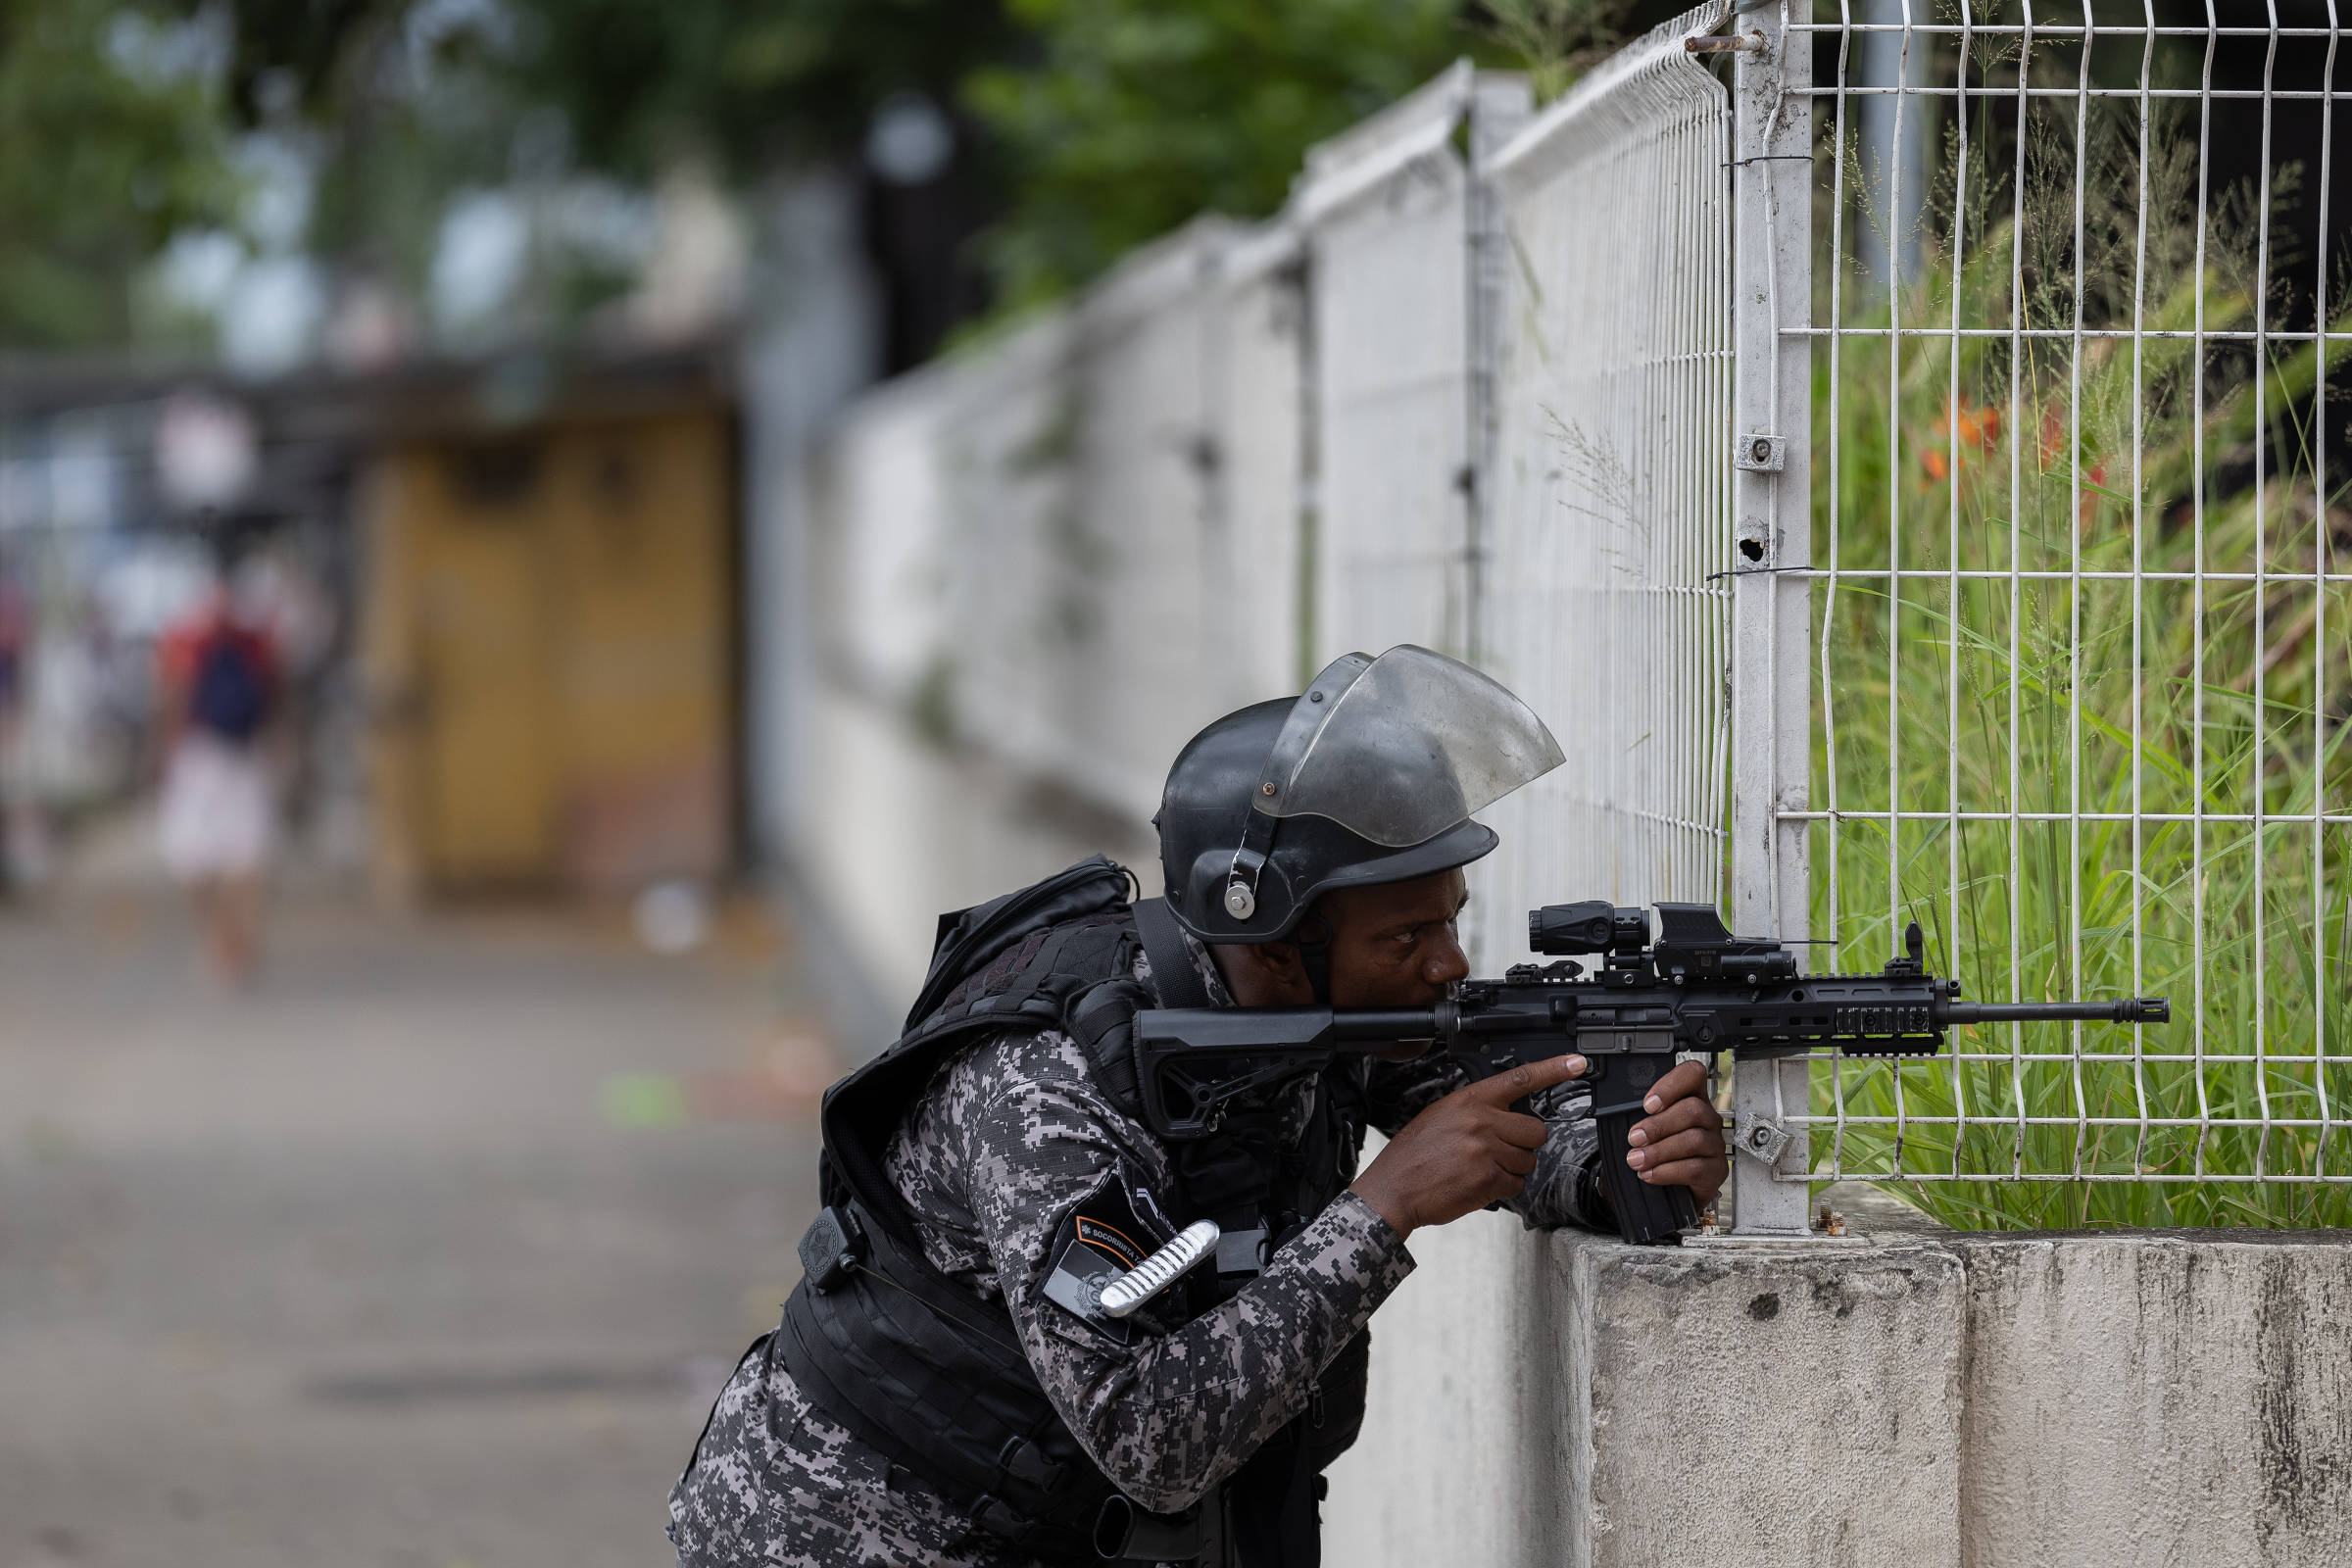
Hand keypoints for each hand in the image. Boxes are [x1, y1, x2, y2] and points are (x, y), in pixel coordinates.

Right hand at [1349, 1055, 1586, 1239]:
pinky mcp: (1489, 1180)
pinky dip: (1502, 1189)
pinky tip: (1477, 1184)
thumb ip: (1475, 1110)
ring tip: (1479, 1169)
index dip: (1552, 1070)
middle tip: (1500, 1150)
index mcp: (1469, 1100)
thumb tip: (1504, 1114)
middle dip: (1525, 1144)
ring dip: (1511, 1169)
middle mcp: (1481, 1122)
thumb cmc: (1414, 1155)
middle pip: (1536, 1130)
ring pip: (1527, 1161)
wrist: (1394, 1188)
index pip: (1519, 1079)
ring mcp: (1487, 1151)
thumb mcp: (1440, 1116)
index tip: (1575, 1063)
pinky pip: (1515, 1185)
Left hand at [1622, 1059, 1727, 1209]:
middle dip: (1658, 1125)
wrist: (1668, 1191)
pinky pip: (1696, 1168)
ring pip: (1693, 1139)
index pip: (1693, 1074)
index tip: (1648, 1104)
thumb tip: (1617, 1112)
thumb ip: (1639, 1115)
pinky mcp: (1716, 1171)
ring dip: (1659, 1151)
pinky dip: (1667, 1172)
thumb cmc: (1657, 1152)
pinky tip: (1650, 1174)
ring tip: (1636, 1160)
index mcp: (1691, 1098)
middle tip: (1634, 1138)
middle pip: (1692, 1110)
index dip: (1671, 1084)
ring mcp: (1715, 1145)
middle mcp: (1707, 1119)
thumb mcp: (1647, 1128)